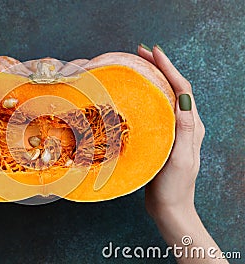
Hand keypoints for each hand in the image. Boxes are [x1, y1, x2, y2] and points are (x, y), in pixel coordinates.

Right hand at [138, 45, 226, 262]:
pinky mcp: (163, 137)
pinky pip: (156, 109)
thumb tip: (184, 98)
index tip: (154, 52)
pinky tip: (135, 94)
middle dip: (160, 67)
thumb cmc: (175, 186)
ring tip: (138, 66)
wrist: (170, 207)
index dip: (169, 68)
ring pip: (165, 97)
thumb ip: (184, 130)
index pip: (183, 89)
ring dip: (154, 78)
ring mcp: (174, 130)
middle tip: (141, 53)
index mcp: (192, 126)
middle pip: (175, 88)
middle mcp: (186, 124)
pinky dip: (147, 96)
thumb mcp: (181, 159)